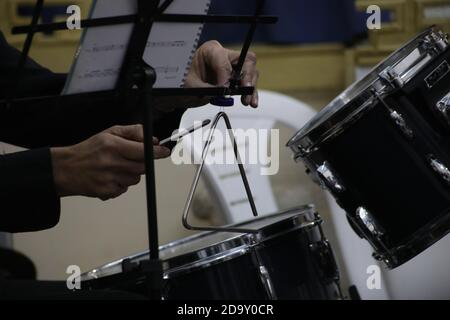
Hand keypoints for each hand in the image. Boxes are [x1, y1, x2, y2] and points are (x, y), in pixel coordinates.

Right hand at [51, 125, 169, 200]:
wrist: (65, 169)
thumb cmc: (89, 150)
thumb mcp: (109, 133)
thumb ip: (133, 132)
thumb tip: (153, 140)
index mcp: (112, 145)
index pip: (143, 150)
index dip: (157, 152)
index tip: (164, 152)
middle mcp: (111, 162)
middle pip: (142, 167)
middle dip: (142, 163)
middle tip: (131, 159)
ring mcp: (108, 178)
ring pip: (135, 179)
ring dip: (131, 174)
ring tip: (115, 168)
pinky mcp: (106, 192)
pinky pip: (125, 189)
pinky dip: (121, 184)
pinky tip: (109, 178)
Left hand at [156, 40, 259, 110]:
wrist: (183, 91)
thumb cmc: (184, 83)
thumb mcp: (191, 86)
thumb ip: (207, 88)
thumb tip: (223, 90)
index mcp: (210, 51)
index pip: (224, 59)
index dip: (225, 74)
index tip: (223, 88)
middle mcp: (224, 55)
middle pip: (245, 61)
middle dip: (246, 77)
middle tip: (245, 91)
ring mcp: (231, 67)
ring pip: (250, 72)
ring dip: (250, 88)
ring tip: (248, 101)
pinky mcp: (235, 78)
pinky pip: (248, 83)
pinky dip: (250, 93)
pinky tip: (252, 101)